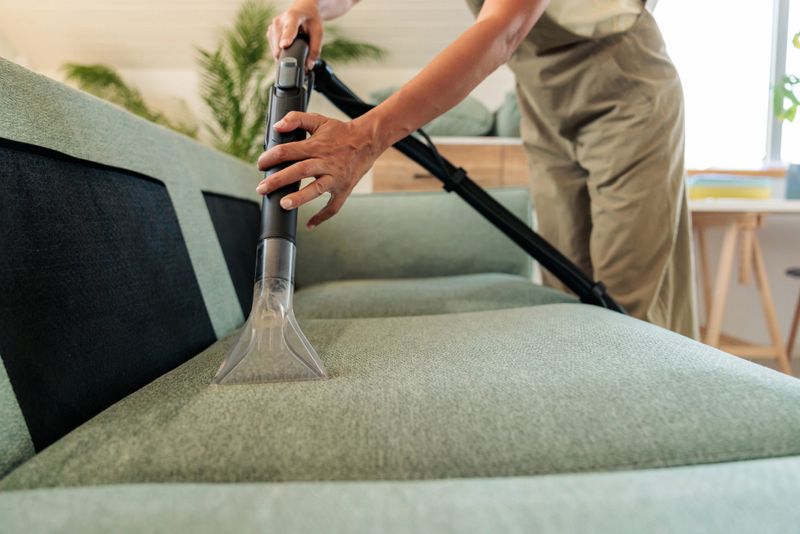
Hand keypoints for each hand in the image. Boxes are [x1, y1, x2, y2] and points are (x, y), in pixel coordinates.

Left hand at [256, 112, 383, 228]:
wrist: (368, 140)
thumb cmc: (341, 132)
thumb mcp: (319, 120)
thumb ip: (296, 119)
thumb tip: (277, 126)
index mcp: (316, 146)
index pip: (288, 151)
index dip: (271, 157)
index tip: (261, 165)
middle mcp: (325, 163)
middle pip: (298, 171)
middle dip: (278, 180)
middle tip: (261, 189)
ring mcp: (335, 178)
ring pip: (316, 189)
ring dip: (299, 198)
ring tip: (283, 204)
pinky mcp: (344, 189)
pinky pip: (333, 206)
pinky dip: (322, 217)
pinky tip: (310, 225)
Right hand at [267, 0, 322, 69]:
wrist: (302, 10)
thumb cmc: (310, 19)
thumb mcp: (318, 31)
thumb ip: (315, 48)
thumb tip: (309, 66)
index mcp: (293, 17)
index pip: (289, 28)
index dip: (287, 38)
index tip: (284, 45)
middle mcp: (279, 21)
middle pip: (280, 46)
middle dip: (290, 56)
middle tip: (302, 57)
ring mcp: (272, 27)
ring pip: (276, 51)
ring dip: (286, 54)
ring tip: (295, 45)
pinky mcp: (269, 33)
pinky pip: (274, 49)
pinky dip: (282, 51)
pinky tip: (290, 45)